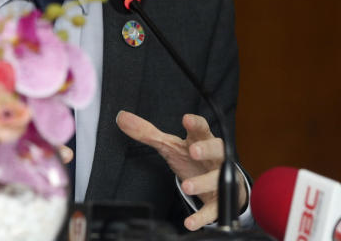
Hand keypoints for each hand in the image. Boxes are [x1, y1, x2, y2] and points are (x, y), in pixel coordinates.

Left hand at [115, 110, 246, 230]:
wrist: (216, 182)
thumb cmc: (192, 158)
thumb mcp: (170, 145)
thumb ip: (147, 132)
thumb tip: (122, 117)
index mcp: (201, 140)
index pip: (201, 128)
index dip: (195, 123)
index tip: (187, 119)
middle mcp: (213, 157)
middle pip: (216, 149)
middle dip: (206, 149)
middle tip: (194, 150)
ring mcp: (218, 179)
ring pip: (217, 179)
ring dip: (203, 182)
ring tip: (186, 186)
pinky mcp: (218, 201)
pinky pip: (212, 209)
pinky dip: (202, 217)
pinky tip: (190, 223)